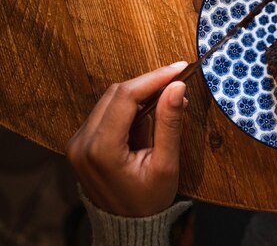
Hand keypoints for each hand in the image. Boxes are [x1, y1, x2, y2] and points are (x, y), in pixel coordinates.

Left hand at [66, 62, 188, 216]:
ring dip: (141, 93)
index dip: (154, 78)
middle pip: (116, 93)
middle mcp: (82, 142)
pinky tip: (152, 110)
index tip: (179, 68)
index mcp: (101, 149)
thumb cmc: (148, 200)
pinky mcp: (82, 142)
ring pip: (111, 99)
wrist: (127, 226)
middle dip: (149, 83)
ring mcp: (78, 141)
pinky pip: (107, 111)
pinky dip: (131, 106)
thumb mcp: (166, 165)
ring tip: (170, 99)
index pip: (126, 97)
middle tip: (179, 81)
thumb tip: (177, 87)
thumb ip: (169, 124)